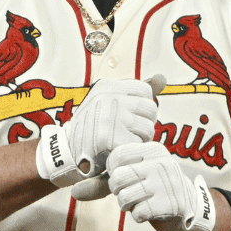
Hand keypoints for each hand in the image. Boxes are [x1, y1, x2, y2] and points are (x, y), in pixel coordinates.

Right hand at [35, 75, 162, 186]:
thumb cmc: (93, 127)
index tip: (127, 116)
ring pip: (148, 128)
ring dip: (140, 139)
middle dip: (144, 123)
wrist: (67, 153)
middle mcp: (109, 99)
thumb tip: (162, 78)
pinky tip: (118, 150)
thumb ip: (138, 91)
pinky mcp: (111, 139)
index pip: (145, 91)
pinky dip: (132, 151)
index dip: (142, 107)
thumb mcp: (110, 102)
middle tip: (126, 132)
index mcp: (108, 86)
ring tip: (122, 141)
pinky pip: (139, 144)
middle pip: (150, 109)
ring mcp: (110, 118)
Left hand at [105, 142, 217, 230]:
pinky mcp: (171, 205)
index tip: (123, 177)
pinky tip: (149, 212)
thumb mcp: (140, 173)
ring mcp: (167, 184)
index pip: (117, 155)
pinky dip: (138, 216)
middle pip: (118, 177)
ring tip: (138, 202)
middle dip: (117, 190)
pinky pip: (138, 213)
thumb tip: (77, 189)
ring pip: (125, 197)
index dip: (113, 170)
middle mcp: (162, 163)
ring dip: (126, 205)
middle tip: (128, 192)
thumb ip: (109, 177)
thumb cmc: (157, 188)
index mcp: (154, 150)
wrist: (191, 208)